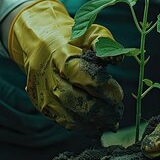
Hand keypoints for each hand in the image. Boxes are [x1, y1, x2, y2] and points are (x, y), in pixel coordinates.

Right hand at [7, 0, 123, 131]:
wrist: (41, 44)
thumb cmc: (72, 39)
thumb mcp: (90, 32)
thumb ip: (105, 43)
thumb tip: (117, 59)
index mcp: (60, 53)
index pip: (80, 74)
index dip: (101, 87)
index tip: (118, 95)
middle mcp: (48, 75)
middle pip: (74, 99)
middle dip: (99, 110)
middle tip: (118, 113)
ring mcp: (43, 92)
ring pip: (68, 115)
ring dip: (93, 122)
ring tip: (112, 121)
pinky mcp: (43, 105)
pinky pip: (64, 122)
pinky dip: (84, 126)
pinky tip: (99, 125)